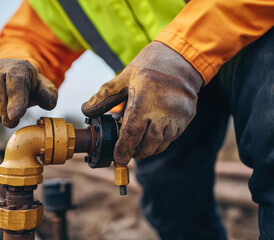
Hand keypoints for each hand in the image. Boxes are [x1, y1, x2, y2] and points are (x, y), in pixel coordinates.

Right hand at [0, 59, 57, 127]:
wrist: (15, 76)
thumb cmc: (32, 85)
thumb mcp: (45, 88)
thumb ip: (49, 95)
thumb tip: (49, 104)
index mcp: (19, 68)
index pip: (15, 81)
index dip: (15, 99)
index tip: (15, 116)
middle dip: (5, 110)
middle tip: (13, 122)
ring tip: (11, 119)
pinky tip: (2, 115)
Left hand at [82, 41, 202, 163]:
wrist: (182, 58)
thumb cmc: (151, 65)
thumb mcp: (124, 76)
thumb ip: (104, 96)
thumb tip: (86, 110)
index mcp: (144, 99)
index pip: (132, 133)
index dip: (124, 150)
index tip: (118, 159)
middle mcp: (163, 111)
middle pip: (148, 144)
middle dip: (135, 152)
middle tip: (127, 152)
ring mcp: (177, 116)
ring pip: (161, 144)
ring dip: (148, 148)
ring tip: (139, 145)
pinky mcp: (187, 117)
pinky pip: (172, 137)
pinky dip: (161, 141)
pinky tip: (153, 135)